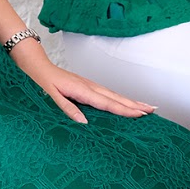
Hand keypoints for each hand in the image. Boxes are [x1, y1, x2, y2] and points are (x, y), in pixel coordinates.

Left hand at [11, 41, 155, 123]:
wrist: (37, 66)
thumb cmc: (41, 81)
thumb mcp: (50, 97)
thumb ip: (67, 109)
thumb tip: (83, 122)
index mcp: (82, 90)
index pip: (107, 103)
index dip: (124, 110)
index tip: (140, 114)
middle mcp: (89, 86)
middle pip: (116, 98)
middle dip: (135, 104)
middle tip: (153, 110)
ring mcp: (90, 85)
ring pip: (114, 95)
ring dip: (131, 101)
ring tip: (147, 107)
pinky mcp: (88, 86)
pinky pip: (108, 94)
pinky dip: (120, 98)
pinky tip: (126, 102)